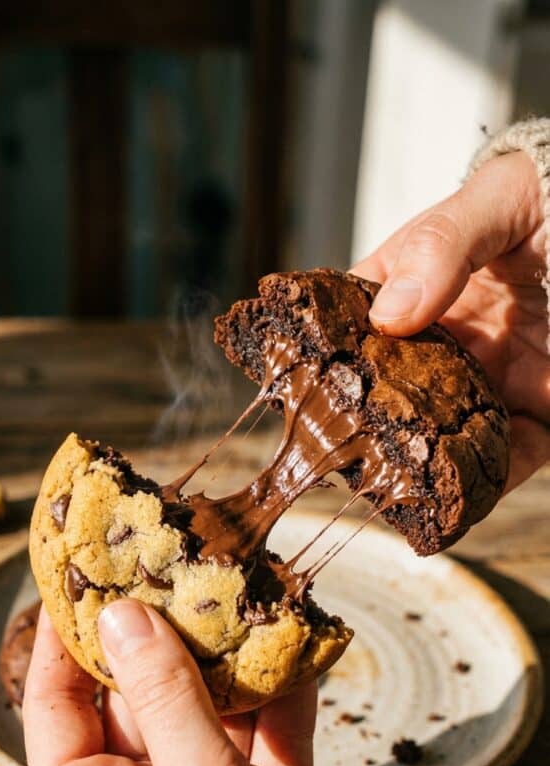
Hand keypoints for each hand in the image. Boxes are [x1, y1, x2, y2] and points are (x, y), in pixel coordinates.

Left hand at [23, 602, 326, 765]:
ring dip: (228, 654)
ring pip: (206, 705)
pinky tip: (297, 638)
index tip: (80, 577)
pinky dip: (280, 689)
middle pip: (138, 695)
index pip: (57, 706)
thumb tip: (122, 615)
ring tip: (242, 588)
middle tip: (176, 566)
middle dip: (163, 634)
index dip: (65, 640)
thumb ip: (165, 692)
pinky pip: (263, 728)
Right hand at [351, 150, 549, 490]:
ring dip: (420, 458)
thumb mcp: (499, 201)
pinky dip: (485, 482)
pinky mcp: (539, 410)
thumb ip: (442, 245)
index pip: (360, 315)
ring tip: (391, 484)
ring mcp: (494, 375)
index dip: (329, 348)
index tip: (306, 379)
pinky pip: (509, 456)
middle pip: (394, 385)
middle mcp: (452, 334)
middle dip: (369, 419)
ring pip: (443, 429)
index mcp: (425, 277)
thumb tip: (388, 318)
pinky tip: (458, 496)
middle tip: (343, 448)